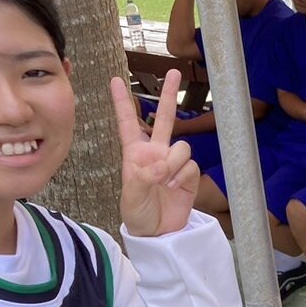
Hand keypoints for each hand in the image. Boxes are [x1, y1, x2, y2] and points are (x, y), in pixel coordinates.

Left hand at [111, 69, 198, 235]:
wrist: (158, 233)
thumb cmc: (137, 214)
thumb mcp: (132, 196)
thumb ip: (144, 176)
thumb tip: (162, 164)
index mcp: (135, 154)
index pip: (128, 123)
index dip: (122, 102)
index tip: (115, 80)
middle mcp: (155, 153)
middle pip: (163, 118)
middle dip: (168, 95)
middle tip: (175, 72)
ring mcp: (173, 163)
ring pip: (181, 147)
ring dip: (174, 163)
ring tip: (166, 182)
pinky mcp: (188, 176)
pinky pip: (190, 166)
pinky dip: (182, 177)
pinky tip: (175, 189)